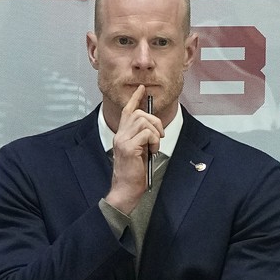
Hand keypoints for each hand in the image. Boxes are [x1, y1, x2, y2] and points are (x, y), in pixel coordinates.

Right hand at [106, 85, 162, 212]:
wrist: (125, 190)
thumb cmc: (133, 174)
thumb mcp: (139, 151)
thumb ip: (142, 138)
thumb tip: (154, 129)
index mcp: (122, 135)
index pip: (127, 111)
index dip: (135, 99)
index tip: (142, 89)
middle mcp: (120, 135)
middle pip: (138, 114)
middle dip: (154, 121)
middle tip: (159, 135)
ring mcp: (123, 141)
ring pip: (143, 121)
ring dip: (155, 133)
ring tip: (154, 146)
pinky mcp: (129, 147)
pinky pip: (147, 134)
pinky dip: (154, 141)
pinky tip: (152, 151)